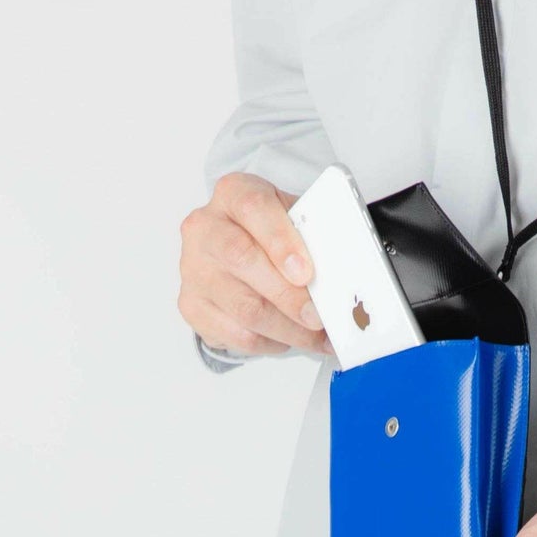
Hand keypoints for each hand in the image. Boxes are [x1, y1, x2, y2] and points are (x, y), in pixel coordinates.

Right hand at [177, 172, 333, 356]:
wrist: (235, 249)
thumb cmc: (271, 234)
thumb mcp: (294, 220)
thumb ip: (314, 237)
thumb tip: (345, 275)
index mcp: (233, 193)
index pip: (254, 209)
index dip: (281, 241)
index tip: (306, 272)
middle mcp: (205, 228)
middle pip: (243, 261)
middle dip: (288, 296)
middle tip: (319, 317)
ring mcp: (193, 268)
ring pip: (243, 308)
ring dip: (288, 330)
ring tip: (317, 337)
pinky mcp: (192, 305)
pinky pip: (236, 334)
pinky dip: (270, 343)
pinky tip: (290, 339)